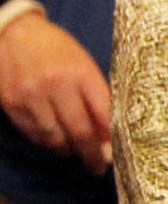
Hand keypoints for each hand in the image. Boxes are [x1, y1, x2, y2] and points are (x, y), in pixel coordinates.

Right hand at [0, 11, 112, 172]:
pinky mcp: (12, 107)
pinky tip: (57, 142)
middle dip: (91, 155)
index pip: (103, 113)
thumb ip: (96, 93)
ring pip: (55, 139)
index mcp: (81, 73)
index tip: (118, 153)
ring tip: (78, 154)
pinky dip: (48, 143)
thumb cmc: (57, 49)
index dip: (111, 137)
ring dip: (69, 152)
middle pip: (79, 132)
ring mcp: (32, 98)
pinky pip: (35, 136)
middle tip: (98, 168)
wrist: (15, 35)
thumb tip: (108, 129)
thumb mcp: (83, 63)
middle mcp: (56, 87)